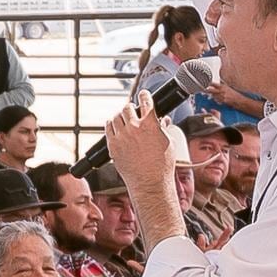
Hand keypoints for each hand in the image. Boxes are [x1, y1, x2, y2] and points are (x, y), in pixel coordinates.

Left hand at [100, 102, 183, 224]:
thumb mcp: (169, 143)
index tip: (143, 94)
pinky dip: (111, 125)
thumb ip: (164, 129)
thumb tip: (163, 120)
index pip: (146, 102)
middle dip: (131, 107)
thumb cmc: (162, 166)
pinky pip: (108, 128)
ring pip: (116, 117)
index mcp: (150, 125)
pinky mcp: (112, 146)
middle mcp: (134, 128)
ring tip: (124, 120)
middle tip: (134, 111)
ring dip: (120, 116)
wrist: (150, 182)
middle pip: (127, 107)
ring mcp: (122, 137)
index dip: (144, 95)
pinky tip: (114, 126)